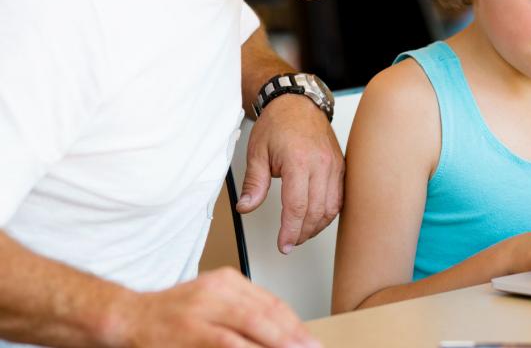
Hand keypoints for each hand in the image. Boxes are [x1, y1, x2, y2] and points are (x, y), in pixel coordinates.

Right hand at [111, 268, 318, 346]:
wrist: (127, 318)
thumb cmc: (171, 316)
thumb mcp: (212, 304)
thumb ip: (243, 314)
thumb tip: (281, 334)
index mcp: (228, 281)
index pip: (272, 303)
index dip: (295, 325)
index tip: (311, 341)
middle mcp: (218, 289)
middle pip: (267, 314)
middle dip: (293, 337)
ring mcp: (204, 308)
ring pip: (253, 325)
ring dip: (277, 343)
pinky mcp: (190, 330)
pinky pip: (228, 342)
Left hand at [237, 94, 343, 253]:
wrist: (298, 103)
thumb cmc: (279, 123)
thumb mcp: (257, 152)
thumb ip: (254, 183)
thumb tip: (246, 207)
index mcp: (299, 161)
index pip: (297, 207)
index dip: (290, 231)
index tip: (283, 244)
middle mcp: (321, 164)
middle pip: (316, 212)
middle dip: (302, 233)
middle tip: (289, 243)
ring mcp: (334, 165)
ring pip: (331, 208)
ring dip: (317, 226)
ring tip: (301, 234)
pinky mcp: (340, 167)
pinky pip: (339, 197)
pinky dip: (329, 213)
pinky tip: (316, 219)